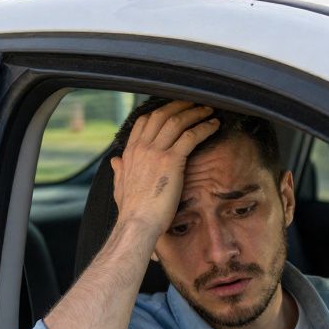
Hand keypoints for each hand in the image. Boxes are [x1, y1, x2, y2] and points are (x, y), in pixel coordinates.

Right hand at [110, 100, 220, 234]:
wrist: (137, 224)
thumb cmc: (131, 211)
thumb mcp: (119, 187)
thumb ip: (119, 170)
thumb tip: (114, 160)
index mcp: (130, 153)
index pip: (144, 122)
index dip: (161, 111)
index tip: (175, 109)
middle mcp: (142, 148)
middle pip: (162, 115)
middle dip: (180, 105)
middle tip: (195, 103)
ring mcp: (156, 152)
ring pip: (177, 121)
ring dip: (195, 113)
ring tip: (208, 110)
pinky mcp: (171, 161)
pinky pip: (191, 136)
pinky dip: (204, 127)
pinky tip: (214, 125)